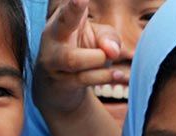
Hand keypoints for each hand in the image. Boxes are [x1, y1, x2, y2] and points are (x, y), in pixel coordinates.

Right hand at [34, 0, 126, 115]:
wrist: (57, 86)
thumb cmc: (82, 52)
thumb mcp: (97, 38)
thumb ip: (108, 37)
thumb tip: (112, 50)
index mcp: (63, 18)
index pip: (70, 7)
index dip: (76, 2)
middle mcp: (54, 36)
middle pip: (64, 22)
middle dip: (73, 10)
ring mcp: (53, 60)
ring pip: (74, 59)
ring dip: (99, 59)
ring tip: (115, 59)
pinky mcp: (60, 82)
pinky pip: (83, 78)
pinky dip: (105, 77)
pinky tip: (122, 76)